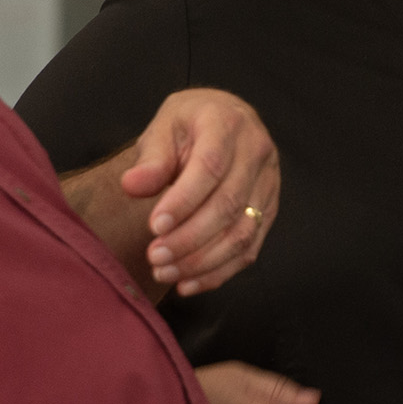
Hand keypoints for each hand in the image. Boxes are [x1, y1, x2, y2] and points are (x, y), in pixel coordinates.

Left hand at [119, 89, 278, 296]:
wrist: (224, 120)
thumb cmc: (190, 125)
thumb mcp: (165, 126)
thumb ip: (151, 158)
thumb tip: (132, 186)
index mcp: (228, 124)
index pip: (210, 167)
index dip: (183, 201)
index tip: (154, 226)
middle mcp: (257, 153)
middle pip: (228, 205)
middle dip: (189, 238)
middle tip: (154, 256)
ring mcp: (268, 185)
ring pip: (242, 234)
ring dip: (202, 261)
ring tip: (164, 272)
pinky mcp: (269, 211)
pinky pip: (249, 250)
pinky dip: (218, 273)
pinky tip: (187, 283)